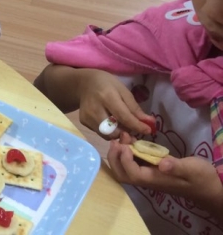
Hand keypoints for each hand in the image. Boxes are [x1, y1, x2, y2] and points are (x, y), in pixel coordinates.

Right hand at [76, 69, 151, 137]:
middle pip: (114, 131)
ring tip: (121, 124)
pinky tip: (109, 121)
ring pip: (107, 135)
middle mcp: (94, 109)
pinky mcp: (83, 121)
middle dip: (126, 133)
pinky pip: (100, 133)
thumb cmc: (106, 84)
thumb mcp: (123, 90)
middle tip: (133, 129)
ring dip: (118, 133)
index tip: (148, 130)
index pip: (123, 117)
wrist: (83, 83)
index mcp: (107, 97)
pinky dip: (108, 131)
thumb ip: (134, 108)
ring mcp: (87, 116)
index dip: (137, 126)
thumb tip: (149, 123)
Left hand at [108, 132, 222, 217]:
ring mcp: (148, 175)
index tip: (124, 145)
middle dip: (115, 157)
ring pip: (125, 168)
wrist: (208, 186)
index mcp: (154, 180)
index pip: (132, 173)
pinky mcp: (150, 169)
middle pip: (122, 174)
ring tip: (123, 136)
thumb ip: (176, 167)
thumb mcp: (191, 170)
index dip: (124, 160)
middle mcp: (147, 179)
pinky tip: (131, 139)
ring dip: (119, 154)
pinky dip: (127, 152)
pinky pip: (133, 162)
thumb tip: (162, 164)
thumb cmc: (200, 177)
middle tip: (117, 140)